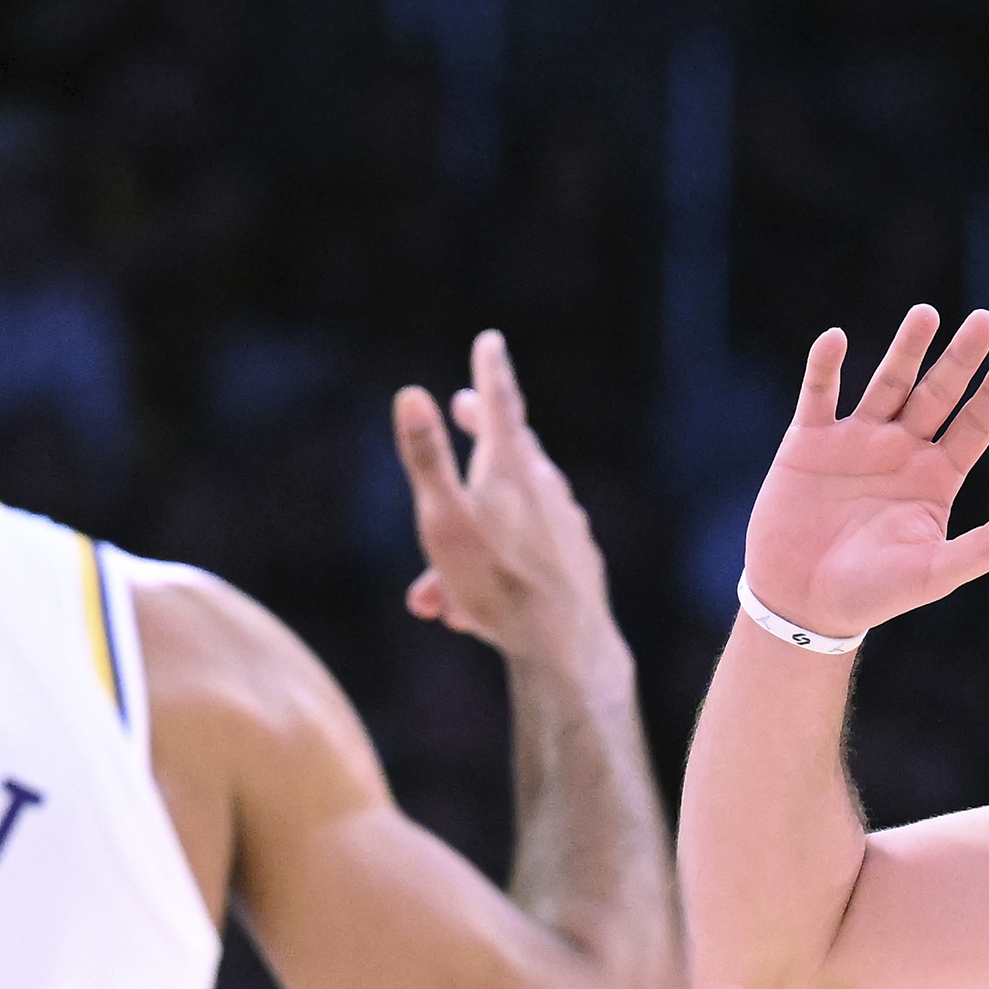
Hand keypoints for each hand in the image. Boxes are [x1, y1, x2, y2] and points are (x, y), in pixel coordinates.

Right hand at [396, 331, 619, 670]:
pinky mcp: (577, 566)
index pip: (502, 405)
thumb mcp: (444, 519)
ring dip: (475, 533)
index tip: (491, 341)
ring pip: (512, 519)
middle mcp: (547, 491)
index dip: (491, 371)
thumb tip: (411, 394)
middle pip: (515, 451)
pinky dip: (497, 572)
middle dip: (486, 432)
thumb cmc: (495, 582)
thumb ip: (427, 459)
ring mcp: (567, 528)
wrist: (566, 648)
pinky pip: (527, 560)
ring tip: (432, 584)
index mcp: (513, 470)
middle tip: (468, 409)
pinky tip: (470, 612)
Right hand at [740, 306, 988, 637]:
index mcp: (936, 479)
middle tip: (985, 320)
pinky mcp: (808, 442)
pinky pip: (819, 393)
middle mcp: (901, 452)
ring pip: (887, 383)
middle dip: (960, 358)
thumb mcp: (935, 573)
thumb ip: (984, 547)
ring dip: (906, 349)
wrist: (801, 602)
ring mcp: (856, 442)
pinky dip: (825, 366)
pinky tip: (837, 339)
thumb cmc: (872, 595)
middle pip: (938, 393)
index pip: (976, 424)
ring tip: (927, 314)